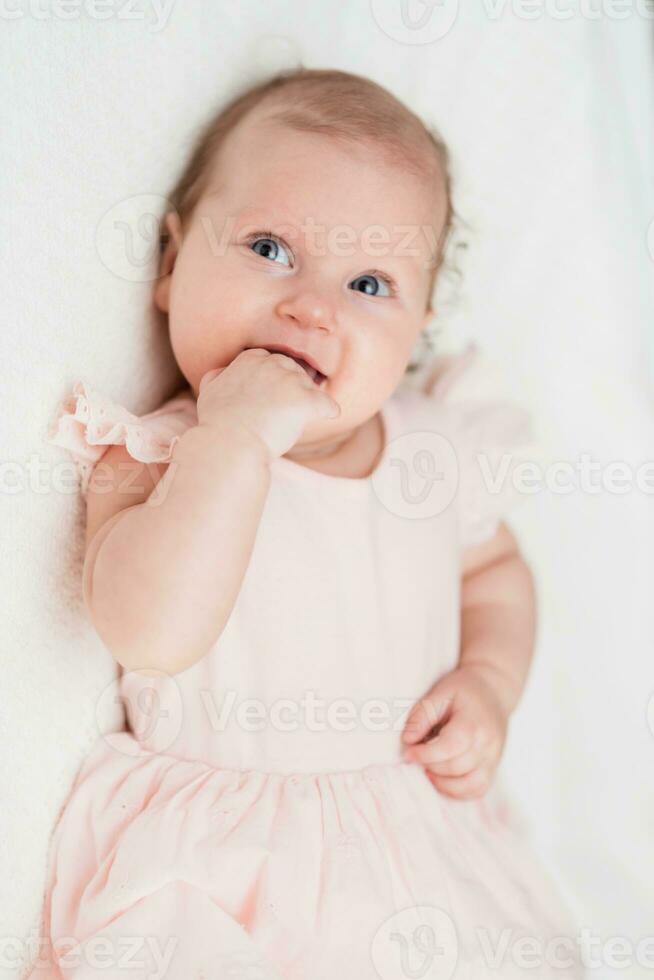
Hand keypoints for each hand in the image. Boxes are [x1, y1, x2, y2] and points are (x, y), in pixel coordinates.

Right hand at [196, 348, 340, 461]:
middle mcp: (273, 363)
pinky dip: (329, 410)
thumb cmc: (217, 422)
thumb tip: (224, 372)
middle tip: (287, 409)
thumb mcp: (209, 390)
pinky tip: (329, 415)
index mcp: (251, 358)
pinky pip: (328, 404)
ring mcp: (291, 381)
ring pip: (311, 387)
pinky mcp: (306, 400)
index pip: (273, 363)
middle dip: (294, 388)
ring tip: (300, 418)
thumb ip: (218, 375)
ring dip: (309, 401)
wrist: (228, 442)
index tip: (273, 396)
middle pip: (295, 372)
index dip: (276, 380)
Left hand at [401, 663, 509, 799]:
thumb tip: (407, 740)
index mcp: (475, 722)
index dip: (426, 754)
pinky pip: (477, 790)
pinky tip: (442, 778)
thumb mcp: (440, 692)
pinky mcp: (493, 768)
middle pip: (456, 767)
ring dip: (443, 782)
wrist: (494, 691)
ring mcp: (494, 759)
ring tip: (428, 768)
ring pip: (469, 785)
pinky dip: (458, 791)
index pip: (451, 746)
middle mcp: (488, 744)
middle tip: (416, 756)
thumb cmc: (464, 690)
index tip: (408, 752)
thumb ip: (422, 715)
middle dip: (430, 766)